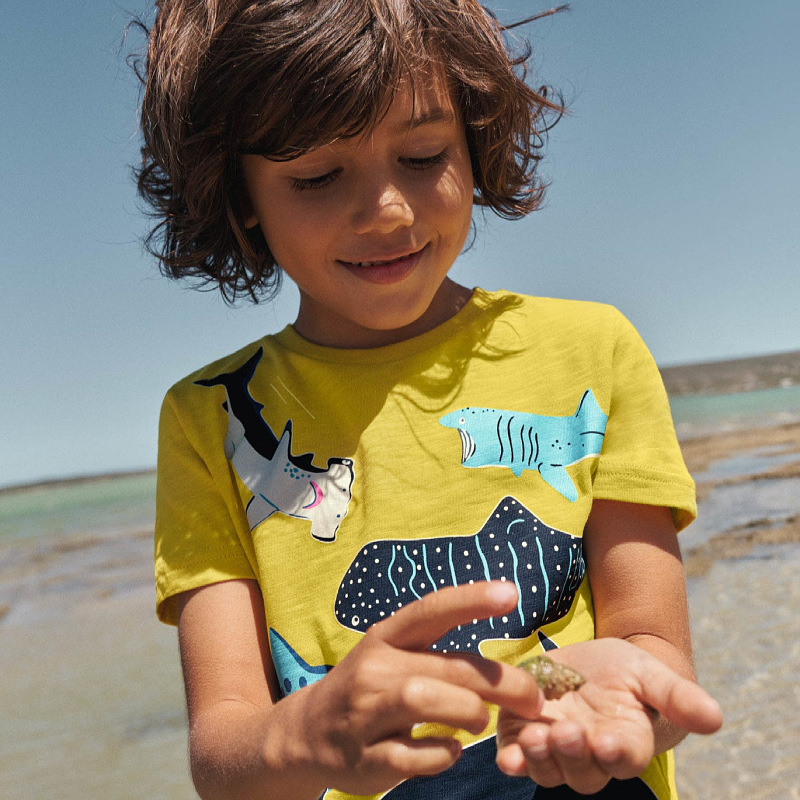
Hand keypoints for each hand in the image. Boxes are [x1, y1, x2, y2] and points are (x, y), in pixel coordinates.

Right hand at [289, 581, 544, 795]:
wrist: (306, 734)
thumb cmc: (369, 688)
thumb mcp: (392, 656)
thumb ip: (439, 656)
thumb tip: (507, 669)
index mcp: (385, 636)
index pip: (430, 610)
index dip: (470, 599)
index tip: (510, 594)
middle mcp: (373, 668)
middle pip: (445, 666)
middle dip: (500, 683)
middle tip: (533, 698)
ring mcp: (365, 713)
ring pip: (425, 701)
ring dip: (470, 713)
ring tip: (482, 722)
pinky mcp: (365, 758)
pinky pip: (416, 755)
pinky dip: (444, 754)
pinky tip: (452, 749)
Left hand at [495, 638, 722, 794]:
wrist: (589, 661)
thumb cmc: (627, 672)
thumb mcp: (651, 674)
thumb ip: (678, 697)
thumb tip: (715, 718)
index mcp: (625, 743)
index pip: (624, 759)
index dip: (616, 754)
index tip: (608, 742)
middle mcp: (590, 755)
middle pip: (583, 772)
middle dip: (573, 755)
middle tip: (565, 733)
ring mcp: (555, 748)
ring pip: (548, 769)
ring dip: (541, 758)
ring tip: (536, 737)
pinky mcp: (523, 735)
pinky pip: (516, 756)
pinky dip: (512, 758)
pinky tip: (507, 754)